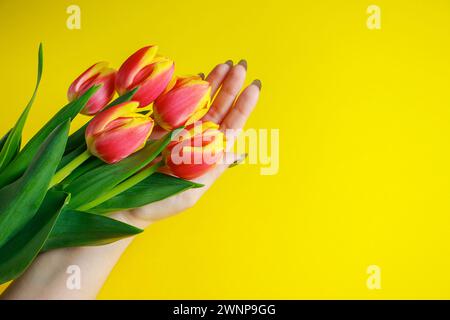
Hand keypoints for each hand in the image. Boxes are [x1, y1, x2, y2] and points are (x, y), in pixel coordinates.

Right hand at [121, 60, 260, 226]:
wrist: (121, 205)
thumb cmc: (158, 205)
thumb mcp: (189, 192)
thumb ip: (210, 171)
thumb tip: (234, 150)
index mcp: (206, 155)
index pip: (229, 127)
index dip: (242, 108)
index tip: (253, 87)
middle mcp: (194, 139)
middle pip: (217, 109)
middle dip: (229, 88)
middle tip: (240, 66)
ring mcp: (175, 130)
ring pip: (198, 102)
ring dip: (211, 83)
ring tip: (224, 65)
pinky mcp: (156, 125)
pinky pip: (172, 102)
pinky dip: (182, 88)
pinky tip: (194, 75)